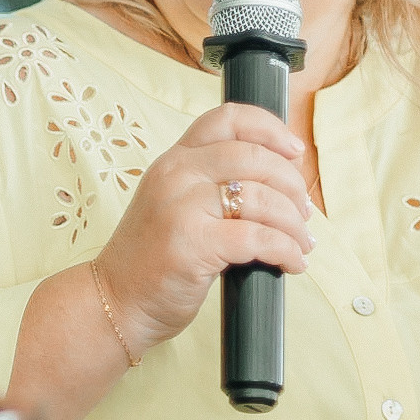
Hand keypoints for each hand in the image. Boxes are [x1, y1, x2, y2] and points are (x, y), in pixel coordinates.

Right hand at [94, 103, 315, 356]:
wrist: (116, 301)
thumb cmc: (154, 258)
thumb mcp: (175, 204)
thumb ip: (213, 184)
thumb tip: (282, 180)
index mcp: (174, 160)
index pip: (228, 118)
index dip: (271, 129)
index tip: (294, 152)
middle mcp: (175, 175)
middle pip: (254, 156)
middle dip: (292, 185)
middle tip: (303, 211)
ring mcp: (181, 208)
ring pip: (262, 197)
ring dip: (294, 223)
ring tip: (301, 242)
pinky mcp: (192, 244)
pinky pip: (258, 238)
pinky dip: (286, 251)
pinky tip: (291, 263)